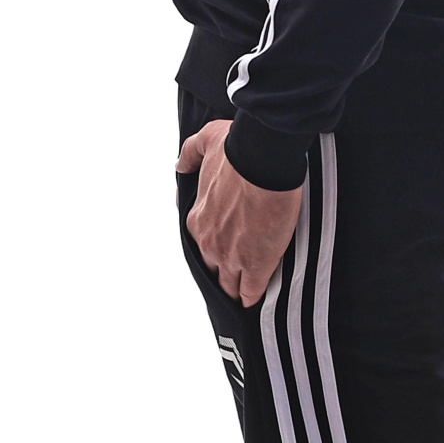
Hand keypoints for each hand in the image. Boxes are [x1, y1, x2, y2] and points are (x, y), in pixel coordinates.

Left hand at [178, 118, 302, 307]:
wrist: (263, 159)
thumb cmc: (237, 149)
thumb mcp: (205, 143)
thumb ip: (189, 155)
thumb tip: (181, 165)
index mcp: (197, 220)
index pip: (202, 247)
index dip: (216, 250)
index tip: (227, 249)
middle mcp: (209, 243)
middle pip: (214, 270)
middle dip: (224, 273)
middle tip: (238, 274)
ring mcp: (232, 257)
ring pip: (231, 286)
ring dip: (238, 288)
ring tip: (246, 294)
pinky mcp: (257, 265)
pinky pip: (252, 291)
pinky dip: (253, 296)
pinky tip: (256, 299)